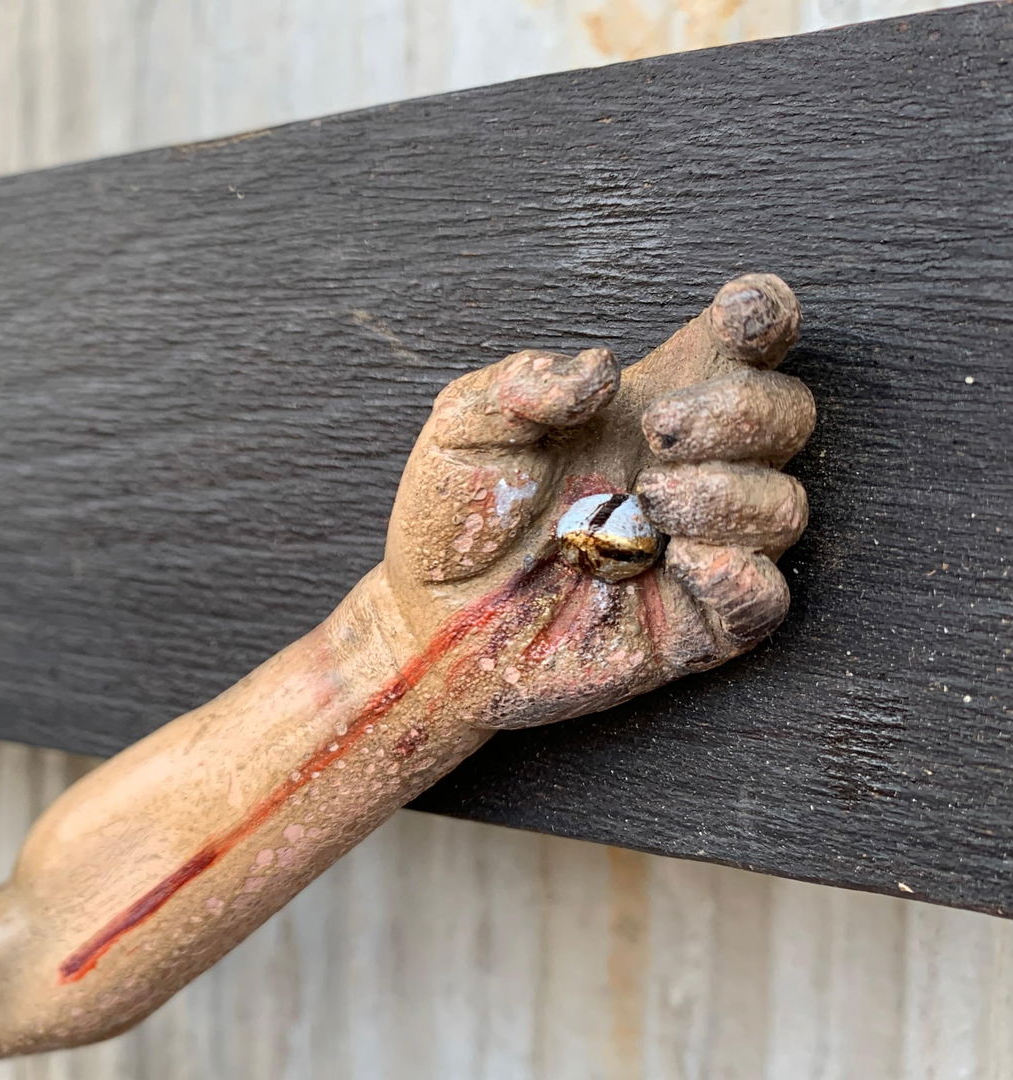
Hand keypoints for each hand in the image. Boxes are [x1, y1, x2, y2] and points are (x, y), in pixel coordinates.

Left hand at [381, 274, 812, 729]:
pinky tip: (684, 561)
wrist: (432, 625)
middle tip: (659, 431)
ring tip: (649, 501)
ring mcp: (698, 550)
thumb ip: (521, 385)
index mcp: (643, 410)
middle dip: (740, 409)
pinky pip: (763, 601)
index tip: (741, 315)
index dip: (763, 317)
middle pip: (785, 415)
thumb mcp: (463, 430)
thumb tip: (600, 371)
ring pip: (782, 506)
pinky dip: (740, 576)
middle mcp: (686, 473)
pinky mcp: (692, 626)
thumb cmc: (453, 521)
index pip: (741, 348)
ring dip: (728, 492)